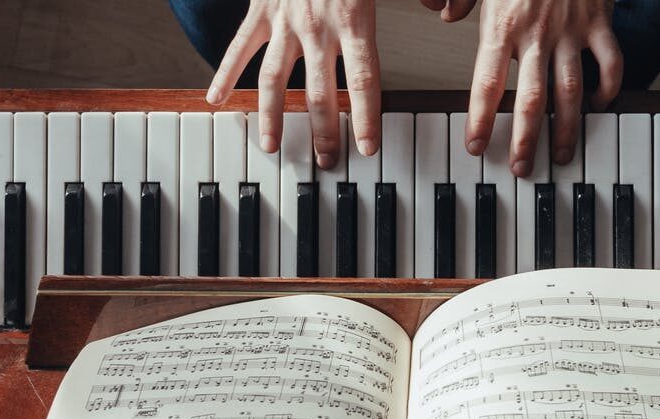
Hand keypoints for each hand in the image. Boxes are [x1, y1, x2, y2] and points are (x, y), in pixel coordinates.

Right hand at [206, 0, 381, 168]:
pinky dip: (224, 74)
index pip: (363, 80)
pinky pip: (238, 47)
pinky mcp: (260, 10)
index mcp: (355, 20)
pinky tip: (216, 100)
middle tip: (327, 162)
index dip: (365, 118)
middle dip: (323, 132)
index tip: (366, 148)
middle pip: (318, 92)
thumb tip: (443, 10)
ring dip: (272, 117)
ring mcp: (284, 20)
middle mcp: (317, 26)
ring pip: (274, 80)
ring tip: (271, 147)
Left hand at [424, 0, 622, 175]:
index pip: (487, 84)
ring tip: (561, 154)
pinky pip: (611, 61)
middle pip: (531, 99)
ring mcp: (571, 30)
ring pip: (571, 90)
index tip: (476, 148)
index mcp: (502, 25)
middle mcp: (537, 34)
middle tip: (521, 168)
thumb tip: (443, 14)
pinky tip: (601, 105)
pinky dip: (609, 86)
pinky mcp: (600, 22)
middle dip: (525, 139)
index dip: (481, 120)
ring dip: (566, 128)